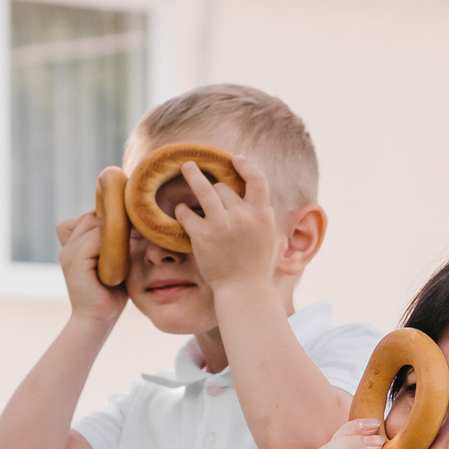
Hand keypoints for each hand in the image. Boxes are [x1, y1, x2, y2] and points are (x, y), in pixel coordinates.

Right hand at [57, 178, 127, 323]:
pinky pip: (94, 240)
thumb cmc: (111, 293)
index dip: (109, 220)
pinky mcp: (74, 261)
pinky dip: (111, 244)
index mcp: (74, 245)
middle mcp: (68, 247)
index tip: (129, 228)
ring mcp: (69, 253)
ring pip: (93, 225)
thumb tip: (133, 222)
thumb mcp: (115, 262)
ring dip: (113, 233)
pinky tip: (121, 257)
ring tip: (128, 247)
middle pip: (90, 218)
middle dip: (112, 223)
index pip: (90, 218)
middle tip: (132, 234)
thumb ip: (116, 243)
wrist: (98, 319)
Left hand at [184, 152, 278, 299]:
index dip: (246, 165)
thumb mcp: (267, 234)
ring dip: (193, 176)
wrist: (243, 290)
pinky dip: (182, 211)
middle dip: (217, 191)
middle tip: (211, 197)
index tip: (235, 159)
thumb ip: (260, 213)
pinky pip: (187, 213)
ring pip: (204, 190)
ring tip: (186, 167)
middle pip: (224, 188)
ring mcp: (221, 224)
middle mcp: (242, 215)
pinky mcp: (202, 235)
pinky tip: (181, 212)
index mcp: (262, 214)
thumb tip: (249, 192)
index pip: (257, 179)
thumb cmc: (255, 264)